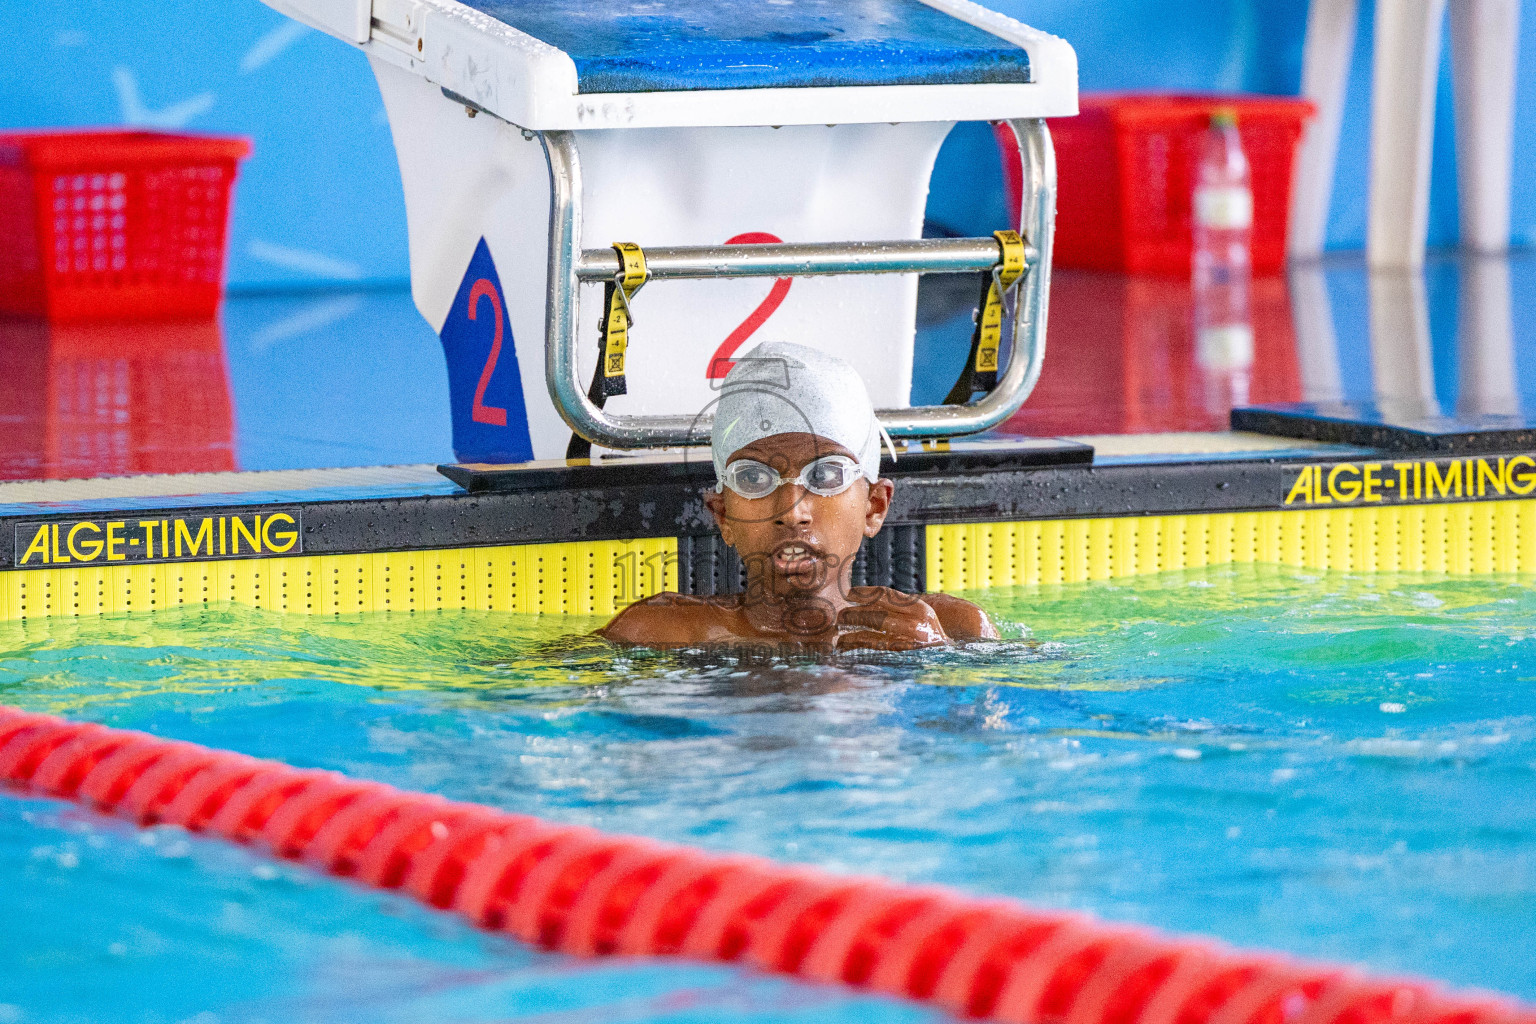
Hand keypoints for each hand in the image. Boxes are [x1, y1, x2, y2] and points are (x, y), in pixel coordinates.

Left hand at [835, 596, 949, 650]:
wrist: (948, 657)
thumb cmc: (928, 632)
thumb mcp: (920, 614)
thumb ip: (899, 606)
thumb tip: (866, 599)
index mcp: (919, 609)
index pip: (887, 595)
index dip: (865, 593)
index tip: (850, 593)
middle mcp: (916, 624)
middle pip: (877, 615)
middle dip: (855, 614)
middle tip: (840, 615)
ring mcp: (909, 642)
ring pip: (873, 634)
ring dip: (852, 632)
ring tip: (840, 633)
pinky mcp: (901, 656)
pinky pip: (874, 649)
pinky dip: (857, 647)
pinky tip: (846, 646)